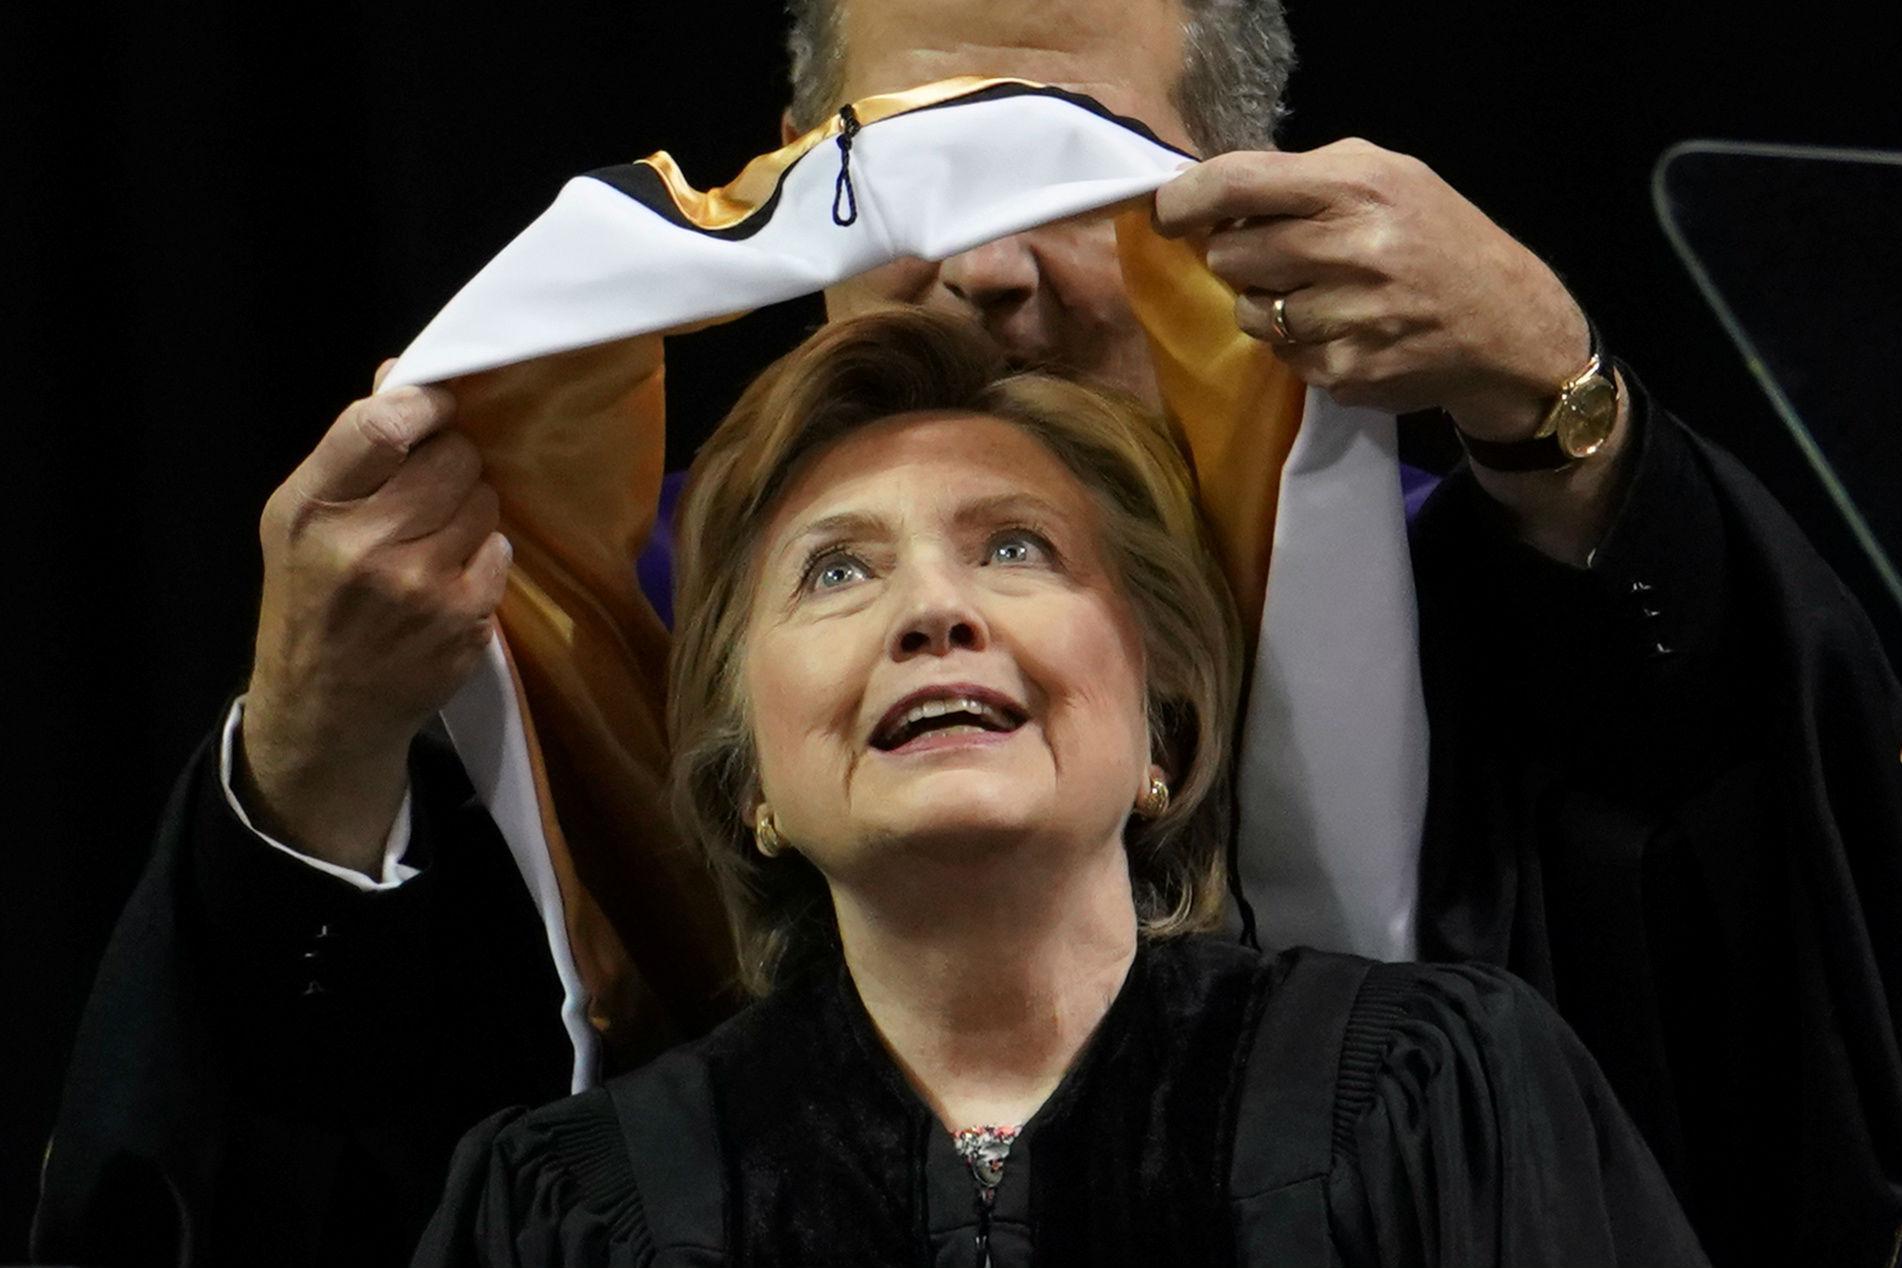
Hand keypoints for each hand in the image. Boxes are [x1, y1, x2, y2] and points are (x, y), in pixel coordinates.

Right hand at [238, 361, 510, 872]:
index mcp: (311, 508)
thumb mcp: (299, 520)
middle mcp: (362, 546)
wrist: (325, 710)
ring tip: (436, 533)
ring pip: (484, 500)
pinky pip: (500, 552)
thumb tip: (399, 373)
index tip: (440, 406)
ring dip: (471, 506)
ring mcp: (418, 587)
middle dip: (454, 459)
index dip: (426, 403)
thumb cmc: (311, 599)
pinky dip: (485, 555)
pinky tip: (452, 573)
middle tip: (435, 483)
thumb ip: (350, 447)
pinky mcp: (462, 620)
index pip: (382, 423)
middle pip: (453, 457)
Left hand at [1154, 140, 1631, 564]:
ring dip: (1268, 304)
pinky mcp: (1344, 372)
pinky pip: (1282, 355)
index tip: (1169, 213)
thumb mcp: (1389, 177)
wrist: (1507, 326)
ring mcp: (1346, 320)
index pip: (1236, 185)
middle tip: (1274, 255)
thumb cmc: (1438, 238)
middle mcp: (1349, 251)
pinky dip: (1299, 344)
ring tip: (1319, 294)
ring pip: (1248, 313)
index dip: (1185, 200)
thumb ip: (1305, 176)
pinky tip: (1345, 330)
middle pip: (1229, 255)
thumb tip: (1216, 197)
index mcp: (1356, 188)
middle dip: (1237, 255)